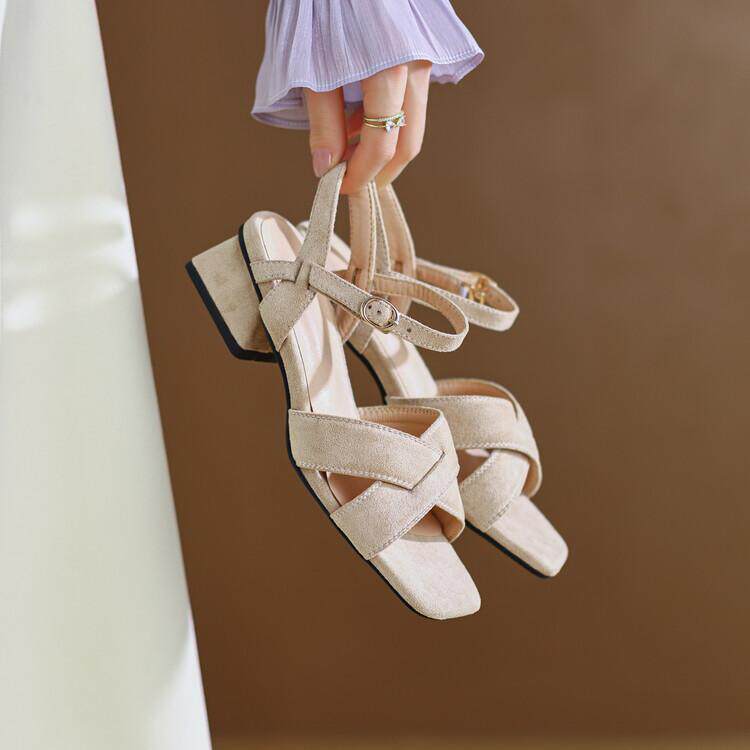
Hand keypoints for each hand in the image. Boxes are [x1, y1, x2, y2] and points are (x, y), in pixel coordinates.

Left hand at [304, 61, 430, 193]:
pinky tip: (356, 123)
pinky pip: (409, 99)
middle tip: (350, 182)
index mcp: (390, 70)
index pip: (381, 145)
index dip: (360, 174)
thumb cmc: (315, 4)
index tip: (337, 186)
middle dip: (379, 170)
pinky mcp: (416, 49)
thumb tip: (326, 166)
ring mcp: (420, 56)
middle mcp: (415, 65)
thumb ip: (324, 121)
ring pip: (412, 123)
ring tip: (347, 152)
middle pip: (408, 142)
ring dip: (383, 147)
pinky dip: (386, 120)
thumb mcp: (313, 68)